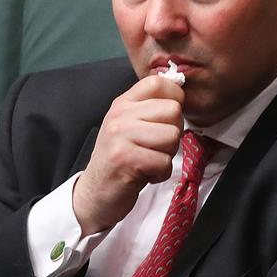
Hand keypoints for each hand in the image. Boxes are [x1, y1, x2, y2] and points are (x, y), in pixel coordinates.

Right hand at [72, 75, 183, 235]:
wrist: (95, 193)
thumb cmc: (120, 159)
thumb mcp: (130, 125)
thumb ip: (151, 109)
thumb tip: (181, 98)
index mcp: (123, 102)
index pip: (158, 82)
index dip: (175, 98)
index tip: (167, 118)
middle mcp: (120, 115)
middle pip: (173, 110)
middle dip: (174, 132)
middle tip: (156, 146)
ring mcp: (120, 136)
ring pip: (172, 136)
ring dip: (167, 155)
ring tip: (150, 160)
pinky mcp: (125, 159)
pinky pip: (164, 161)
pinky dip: (161, 173)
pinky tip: (146, 174)